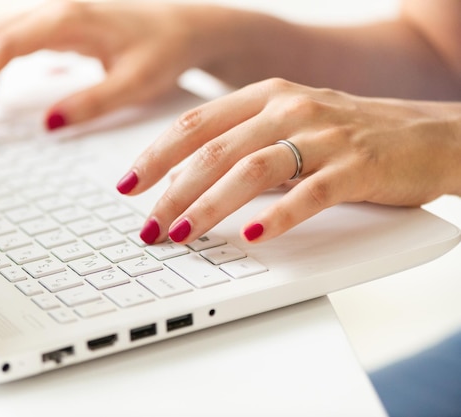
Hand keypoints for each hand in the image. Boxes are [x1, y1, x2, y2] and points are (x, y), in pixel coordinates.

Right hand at [0, 0, 203, 128]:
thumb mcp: (134, 84)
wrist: (187, 28)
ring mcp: (56, 14)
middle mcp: (57, 9)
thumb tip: (48, 125)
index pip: (5, 44)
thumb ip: (91, 103)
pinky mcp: (60, 25)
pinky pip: (14, 39)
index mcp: (69, 19)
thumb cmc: (165, 50)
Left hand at [117, 78, 460, 243]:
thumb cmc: (348, 134)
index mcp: (265, 95)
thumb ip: (242, 144)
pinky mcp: (356, 164)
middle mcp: (289, 107)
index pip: (195, 125)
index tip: (129, 185)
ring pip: (251, 169)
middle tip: (149, 225)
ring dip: (210, 206)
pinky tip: (256, 235)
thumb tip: (186, 181)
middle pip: (214, 150)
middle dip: (172, 192)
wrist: (428, 134)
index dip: (156, 156)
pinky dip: (279, 216)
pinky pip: (310, 191)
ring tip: (183, 234)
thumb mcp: (288, 126)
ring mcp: (323, 134)